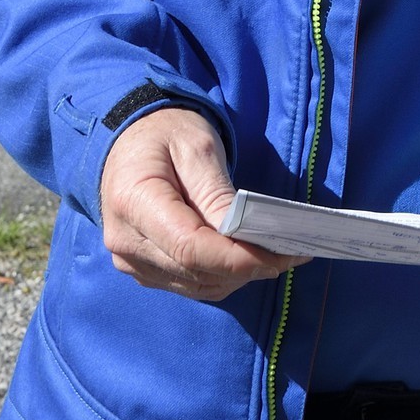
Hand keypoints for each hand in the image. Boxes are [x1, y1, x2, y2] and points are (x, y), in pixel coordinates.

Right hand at [99, 106, 304, 301]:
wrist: (131, 138)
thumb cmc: (166, 133)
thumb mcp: (197, 148)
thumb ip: (217, 195)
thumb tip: (243, 237)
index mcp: (134, 203)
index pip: (190, 248)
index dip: (237, 258)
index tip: (279, 254)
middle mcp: (125, 241)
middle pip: (194, 272)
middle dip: (247, 268)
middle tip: (293, 252)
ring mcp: (130, 260)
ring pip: (195, 285)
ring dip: (238, 276)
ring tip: (276, 255)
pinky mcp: (142, 269)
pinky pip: (188, 285)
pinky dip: (222, 277)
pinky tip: (248, 259)